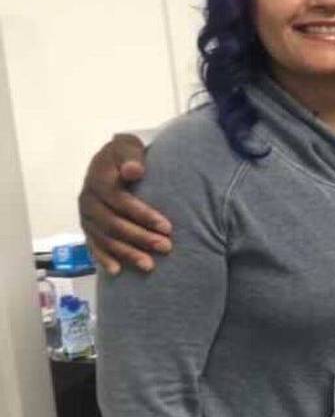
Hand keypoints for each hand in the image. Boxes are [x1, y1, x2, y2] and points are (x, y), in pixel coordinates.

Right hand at [78, 134, 170, 273]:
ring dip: (127, 253)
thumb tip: (133, 170)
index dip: (143, 215)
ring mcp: (85, 216)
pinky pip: (93, 246)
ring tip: (150, 265)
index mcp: (97, 180)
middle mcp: (87, 200)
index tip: (167, 227)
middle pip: (113, 223)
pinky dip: (104, 258)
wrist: (111, 160)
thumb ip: (131, 156)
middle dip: (140, 237)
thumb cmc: (127, 154)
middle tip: (166, 247)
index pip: (120, 201)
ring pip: (105, 238)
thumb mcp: (128, 146)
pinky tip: (117, 271)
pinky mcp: (87, 227)